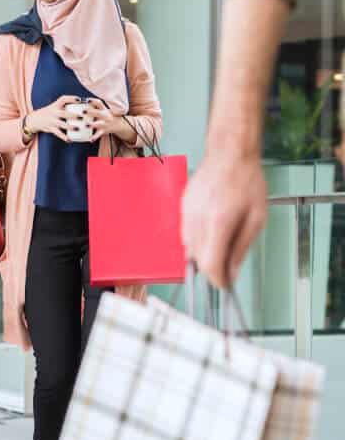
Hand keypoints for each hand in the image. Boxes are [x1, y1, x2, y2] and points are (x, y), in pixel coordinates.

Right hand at [27, 95, 80, 141]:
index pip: (63, 99)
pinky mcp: (50, 128)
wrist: (35, 119)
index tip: (79, 99)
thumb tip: (81, 105)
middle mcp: (53, 112)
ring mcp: (52, 121)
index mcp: (55, 105)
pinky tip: (69, 140)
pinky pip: (58, 133)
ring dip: (70, 127)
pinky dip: (64, 137)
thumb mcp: (54, 106)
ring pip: (62, 124)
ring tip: (78, 129)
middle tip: (82, 117)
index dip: (71, 99)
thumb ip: (65, 106)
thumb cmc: (49, 112)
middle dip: (73, 115)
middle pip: (64, 113)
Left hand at [86, 99, 130, 142]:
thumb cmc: (107, 116)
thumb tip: (80, 101)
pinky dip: (94, 137)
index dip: (93, 101)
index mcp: (104, 109)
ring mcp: (105, 123)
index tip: (87, 100)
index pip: (99, 103)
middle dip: (90, 112)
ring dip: (92, 124)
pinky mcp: (104, 131)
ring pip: (98, 124)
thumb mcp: (104, 109)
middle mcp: (105, 115)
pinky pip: (99, 134)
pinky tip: (90, 139)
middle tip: (83, 111)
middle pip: (98, 113)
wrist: (119, 124)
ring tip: (86, 125)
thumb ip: (95, 106)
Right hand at [181, 152, 266, 288]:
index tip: (226, 285)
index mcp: (218, 223)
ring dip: (203, 254)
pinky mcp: (182, 208)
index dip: (218, 280)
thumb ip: (241, 248)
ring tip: (222, 243)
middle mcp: (197, 221)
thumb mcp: (256, 219)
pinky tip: (212, 230)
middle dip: (212, 268)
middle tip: (228, 268)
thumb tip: (232, 272)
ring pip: (189, 248)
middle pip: (197, 259)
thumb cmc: (246, 181)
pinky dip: (197, 240)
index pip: (210, 265)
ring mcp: (186, 214)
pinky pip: (186, 233)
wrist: (228, 153)